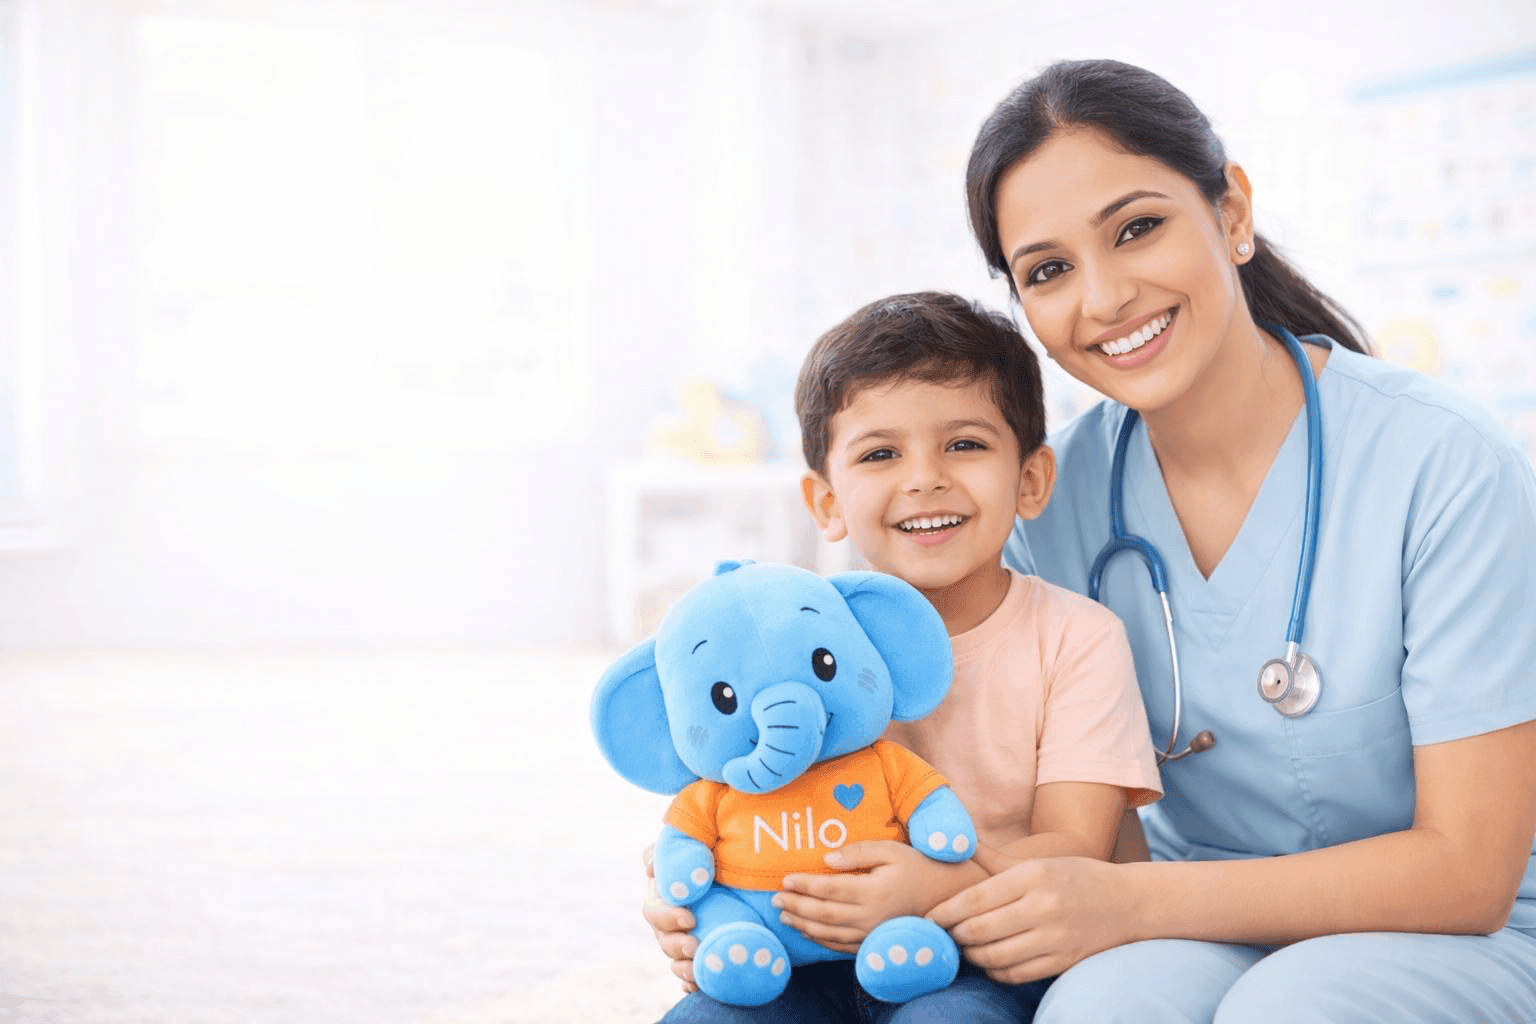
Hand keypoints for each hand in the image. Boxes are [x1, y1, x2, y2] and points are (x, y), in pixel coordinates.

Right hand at [642, 844, 698, 992]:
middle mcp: (670, 924)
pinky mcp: (702, 953)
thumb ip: (668, 851)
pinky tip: (698, 988)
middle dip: (677, 947)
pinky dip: (693, 984)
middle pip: (665, 942)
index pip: (654, 913)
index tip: (689, 918)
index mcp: (662, 898)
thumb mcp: (689, 846)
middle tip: (695, 947)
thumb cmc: (706, 853)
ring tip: (698, 973)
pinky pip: (693, 976)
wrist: (736, 871)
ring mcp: (685, 940)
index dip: (667, 919)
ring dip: (684, 969)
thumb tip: (652, 868)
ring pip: (677, 962)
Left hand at [773, 840, 983, 953]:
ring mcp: (873, 933)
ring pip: (829, 933)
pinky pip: (843, 946)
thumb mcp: (891, 850)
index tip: (784, 879)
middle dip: (795, 906)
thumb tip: (827, 860)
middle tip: (774, 899)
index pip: (828, 889)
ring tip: (784, 916)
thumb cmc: (918, 866)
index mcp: (873, 891)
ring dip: (803, 925)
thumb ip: (858, 852)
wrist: (948, 896)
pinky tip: (808, 932)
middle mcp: (871, 916)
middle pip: (823, 914)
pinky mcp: (876, 943)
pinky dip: (821, 940)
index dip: (803, 885)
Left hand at [927, 855, 1132, 983]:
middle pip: (980, 929)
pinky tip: (988, 960)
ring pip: (994, 956)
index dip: (946, 911)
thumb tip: (955, 844)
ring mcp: (1055, 938)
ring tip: (963, 947)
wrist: (1126, 902)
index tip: (929, 917)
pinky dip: (994, 970)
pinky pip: (1016, 974)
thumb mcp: (1037, 861)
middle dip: (954, 934)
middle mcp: (1044, 907)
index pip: (976, 898)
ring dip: (971, 955)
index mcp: (1033, 877)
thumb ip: (994, 859)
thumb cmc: (1074, 876)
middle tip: (942, 933)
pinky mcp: (1063, 962)